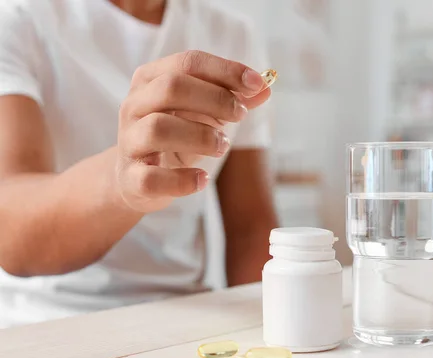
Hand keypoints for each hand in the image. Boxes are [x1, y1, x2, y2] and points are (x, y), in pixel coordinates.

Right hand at [115, 51, 270, 211]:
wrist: (136, 179)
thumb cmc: (175, 138)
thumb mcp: (203, 114)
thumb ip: (232, 100)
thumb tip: (265, 87)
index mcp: (151, 80)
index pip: (188, 63)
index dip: (226, 71)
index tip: (257, 84)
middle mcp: (134, 106)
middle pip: (171, 88)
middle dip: (215, 99)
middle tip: (240, 115)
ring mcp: (129, 142)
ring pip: (159, 129)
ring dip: (201, 136)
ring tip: (222, 146)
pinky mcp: (131, 178)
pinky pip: (152, 178)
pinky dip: (182, 180)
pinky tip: (202, 179)